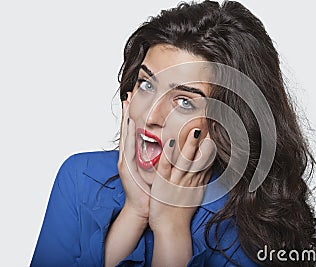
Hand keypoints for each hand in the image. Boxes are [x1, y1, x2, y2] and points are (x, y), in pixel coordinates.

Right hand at [117, 98, 149, 221]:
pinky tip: (132, 123)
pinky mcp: (128, 168)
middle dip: (126, 113)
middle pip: (127, 130)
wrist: (144, 208)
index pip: (133, 132)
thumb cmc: (150, 190)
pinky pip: (129, 148)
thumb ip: (158, 157)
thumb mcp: (155, 171)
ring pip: (126, 135)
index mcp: (134, 157)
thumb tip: (168, 144)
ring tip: (126, 103)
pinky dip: (129, 135)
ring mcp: (126, 161)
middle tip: (127, 96)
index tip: (133, 100)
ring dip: (126, 119)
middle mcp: (128, 157)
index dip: (131, 116)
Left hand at [148, 128, 213, 232]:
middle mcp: (190, 179)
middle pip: (200, 158)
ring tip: (195, 131)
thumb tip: (210, 164)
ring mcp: (177, 181)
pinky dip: (167, 156)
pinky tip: (168, 144)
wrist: (171, 228)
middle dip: (206, 142)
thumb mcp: (197, 193)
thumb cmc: (181, 210)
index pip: (208, 159)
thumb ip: (203, 177)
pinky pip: (165, 167)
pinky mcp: (163, 184)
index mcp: (197, 180)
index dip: (214, 145)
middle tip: (211, 125)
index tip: (218, 131)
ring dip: (190, 146)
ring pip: (186, 161)